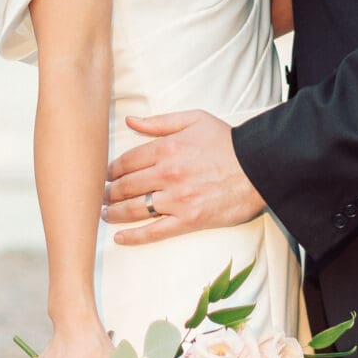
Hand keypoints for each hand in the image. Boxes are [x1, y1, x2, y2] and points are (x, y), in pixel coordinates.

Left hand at [102, 111, 266, 243]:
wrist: (259, 167)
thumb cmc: (227, 141)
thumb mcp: (194, 119)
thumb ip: (159, 121)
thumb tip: (130, 120)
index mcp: (166, 148)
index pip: (126, 162)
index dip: (110, 171)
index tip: (104, 176)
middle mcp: (167, 174)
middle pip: (125, 186)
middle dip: (107, 193)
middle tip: (99, 197)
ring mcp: (177, 199)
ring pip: (134, 209)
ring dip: (114, 213)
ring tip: (104, 214)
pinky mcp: (189, 220)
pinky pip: (154, 231)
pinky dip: (134, 237)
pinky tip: (119, 238)